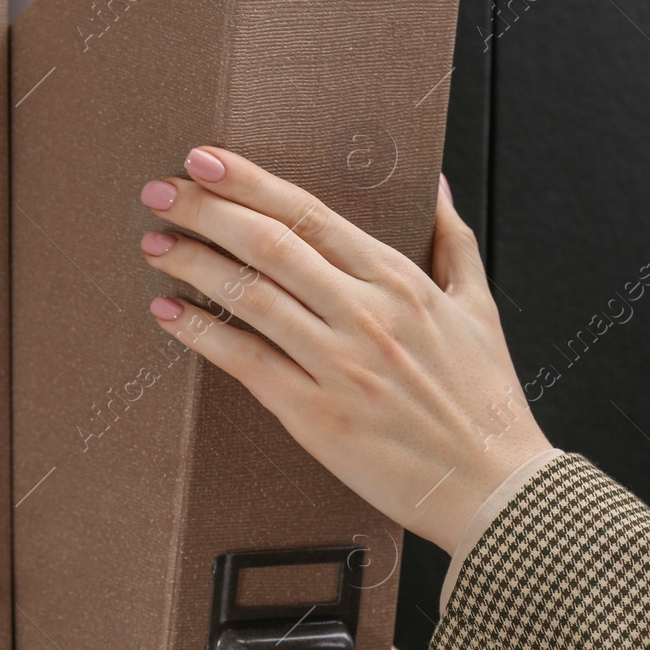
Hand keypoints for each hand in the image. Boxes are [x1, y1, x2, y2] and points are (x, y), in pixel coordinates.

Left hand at [139, 146, 549, 552]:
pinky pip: (244, 360)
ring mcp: (338, 365)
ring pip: (249, 295)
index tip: (205, 160)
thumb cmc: (486, 402)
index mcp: (401, 281)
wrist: (494, 489)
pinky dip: (200, 331)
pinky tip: (169, 312)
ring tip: (155, 244)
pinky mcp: (314, 415)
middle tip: (160, 190)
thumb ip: (452, 239)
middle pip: (269, 243)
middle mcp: (365, 315)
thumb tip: (434, 184)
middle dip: (204, 209)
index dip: (249, 182)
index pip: (310, 213)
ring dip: (192, 263)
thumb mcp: (479, 307)